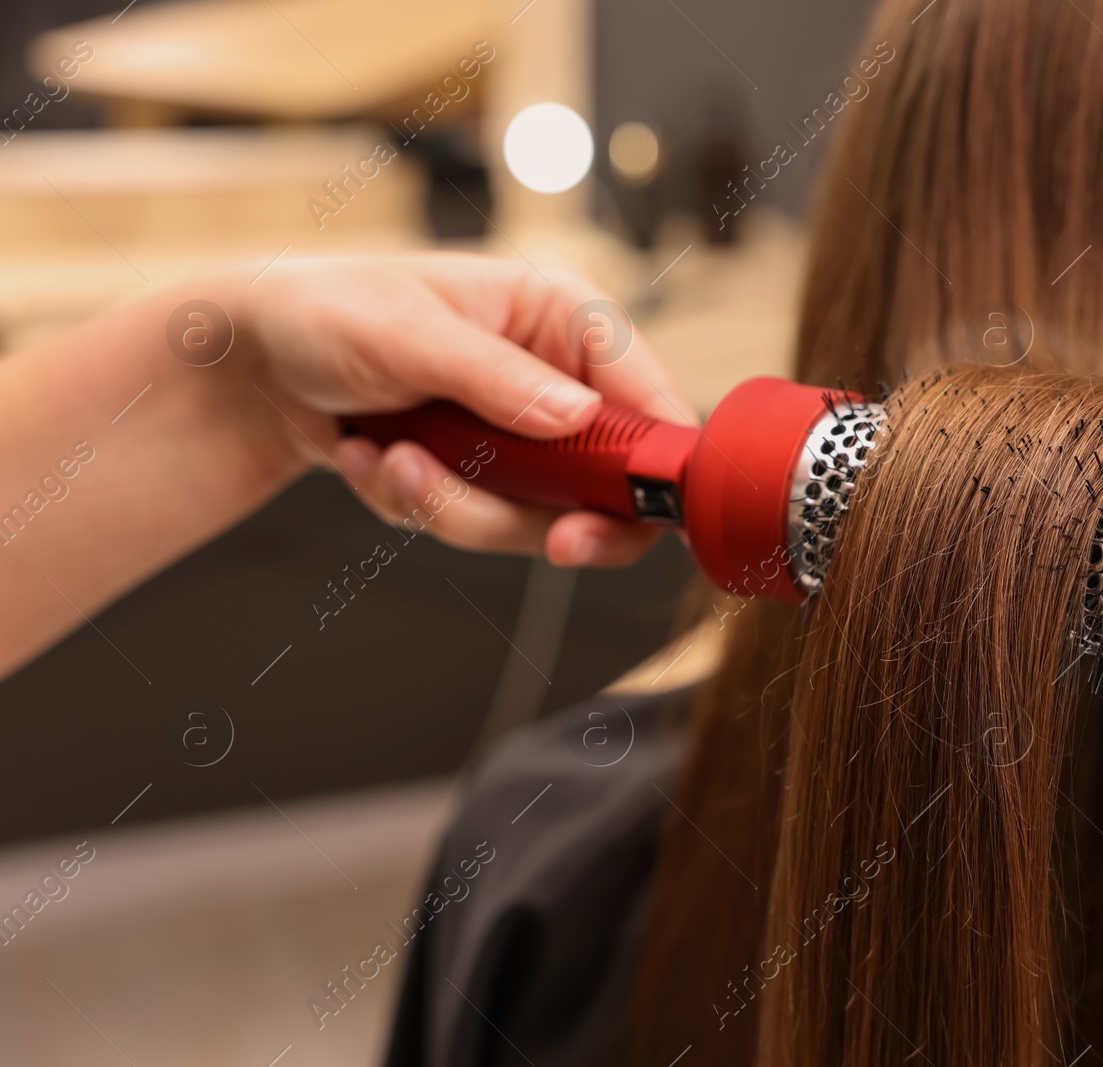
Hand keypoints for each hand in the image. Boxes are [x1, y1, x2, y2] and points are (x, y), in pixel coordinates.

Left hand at [233, 253, 696, 565]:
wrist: (253, 367)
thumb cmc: (327, 312)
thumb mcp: (409, 333)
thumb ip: (497, 378)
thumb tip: (577, 418)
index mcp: (566, 318)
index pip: (652, 397)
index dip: (660, 465)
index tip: (626, 516)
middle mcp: (559, 378)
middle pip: (610, 482)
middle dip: (547, 513)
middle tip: (546, 543)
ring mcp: (524, 435)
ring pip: (538, 518)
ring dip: (455, 505)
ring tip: (391, 459)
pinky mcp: (485, 477)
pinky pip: (479, 526)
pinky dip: (418, 506)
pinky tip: (373, 460)